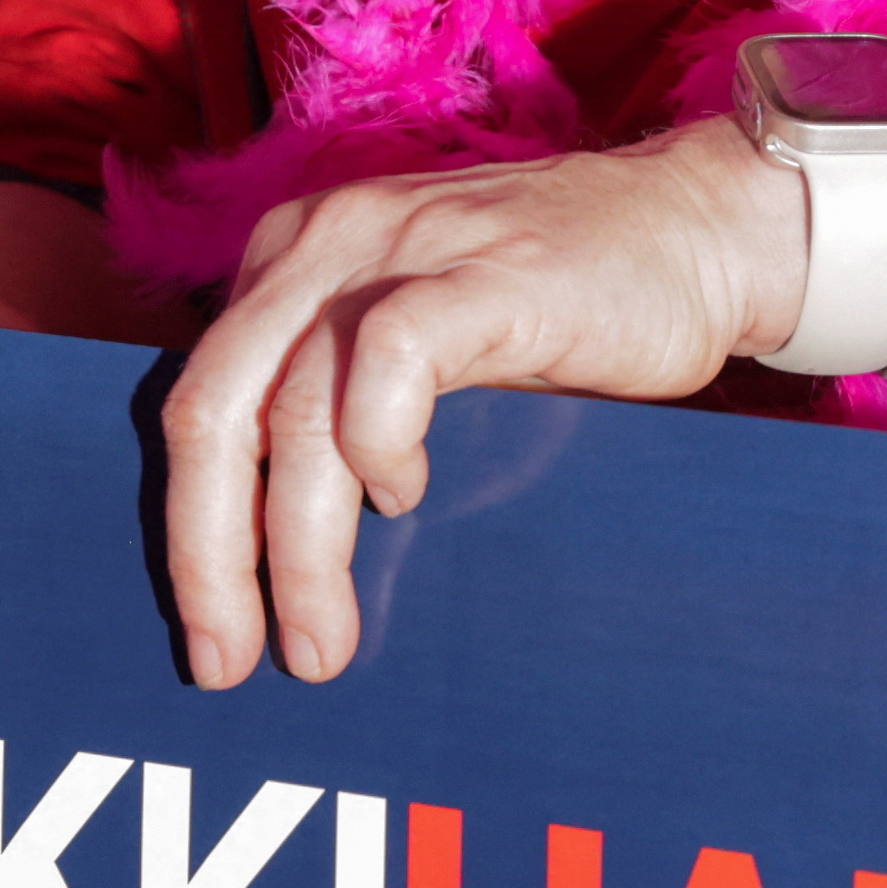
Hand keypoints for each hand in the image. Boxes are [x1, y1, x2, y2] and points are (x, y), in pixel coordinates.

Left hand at [163, 122, 805, 689]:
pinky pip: (392, 361)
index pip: (197, 403)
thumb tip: (273, 555)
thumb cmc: (560, 306)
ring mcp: (404, 249)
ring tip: (322, 641)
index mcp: (292, 261)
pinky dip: (379, 445)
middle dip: (207, 556)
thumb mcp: (418, 340)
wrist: (700, 226)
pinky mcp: (488, 274)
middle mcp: (326, 243)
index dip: (187, 528)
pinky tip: (403, 498)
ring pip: (294, 408)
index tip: (211, 630)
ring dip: (299, 548)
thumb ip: (340, 405)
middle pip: (212, 410)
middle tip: (228, 661)